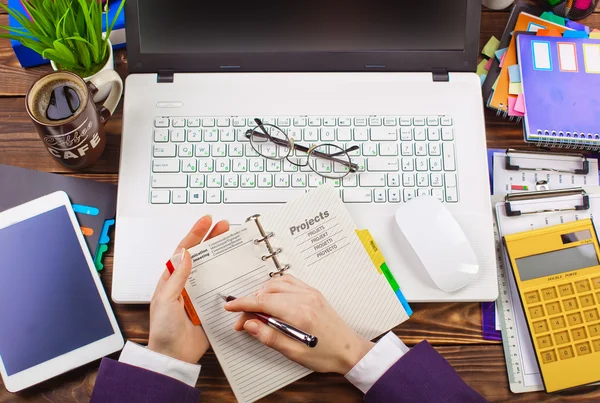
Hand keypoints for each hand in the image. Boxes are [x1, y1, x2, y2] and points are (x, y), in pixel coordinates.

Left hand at [148, 215, 229, 363]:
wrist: (174, 357)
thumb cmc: (163, 331)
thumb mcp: (166, 300)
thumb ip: (177, 277)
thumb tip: (185, 254)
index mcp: (172, 279)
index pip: (185, 251)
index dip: (195, 234)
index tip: (206, 221)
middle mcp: (187, 284)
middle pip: (202, 255)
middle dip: (212, 238)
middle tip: (224, 226)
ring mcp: (200, 294)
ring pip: (214, 268)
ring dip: (222, 255)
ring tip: (233, 241)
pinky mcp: (211, 306)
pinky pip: (223, 288)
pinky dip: (230, 277)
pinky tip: (238, 268)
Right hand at [224, 275, 373, 373]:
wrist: (349, 350)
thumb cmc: (326, 354)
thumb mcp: (294, 352)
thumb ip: (269, 336)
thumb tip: (250, 324)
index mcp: (299, 314)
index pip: (263, 302)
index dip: (242, 303)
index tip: (230, 307)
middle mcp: (305, 298)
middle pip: (267, 293)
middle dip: (250, 304)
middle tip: (243, 321)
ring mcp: (310, 293)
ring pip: (276, 284)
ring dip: (261, 293)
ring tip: (256, 310)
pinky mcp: (313, 293)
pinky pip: (289, 281)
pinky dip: (275, 286)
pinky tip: (271, 296)